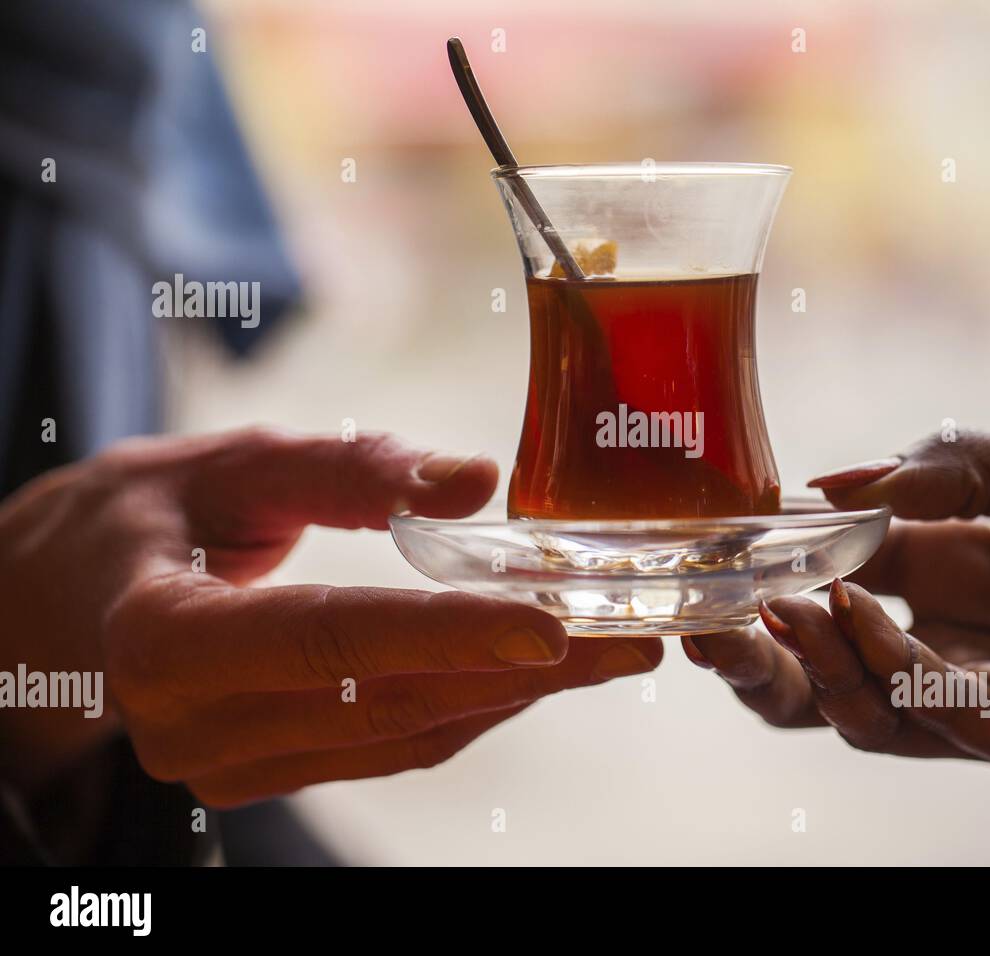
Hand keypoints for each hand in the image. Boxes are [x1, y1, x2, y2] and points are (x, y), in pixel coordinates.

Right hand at [0, 428, 659, 805]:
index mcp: (161, 639)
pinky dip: (469, 706)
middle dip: (521, 670)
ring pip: (401, 735)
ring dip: (514, 695)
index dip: (444, 635)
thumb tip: (475, 480)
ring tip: (609, 651)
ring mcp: (229, 765)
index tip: (552, 625)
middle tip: (630, 634)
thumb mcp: (230, 462)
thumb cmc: (140, 517)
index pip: (325, 639)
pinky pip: (388, 746)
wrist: (65, 603)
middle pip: (385, 699)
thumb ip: (350, 469)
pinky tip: (535, 672)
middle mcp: (191, 727)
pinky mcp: (266, 771)